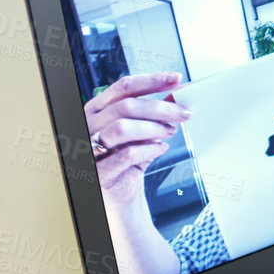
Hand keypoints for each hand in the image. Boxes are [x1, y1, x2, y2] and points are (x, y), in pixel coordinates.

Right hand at [85, 72, 189, 208]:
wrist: (119, 194)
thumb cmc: (126, 159)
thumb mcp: (140, 130)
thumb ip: (155, 112)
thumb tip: (179, 93)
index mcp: (97, 108)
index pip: (124, 86)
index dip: (152, 81)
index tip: (176, 79)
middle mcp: (89, 124)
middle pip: (126, 106)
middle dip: (161, 108)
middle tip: (184, 113)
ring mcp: (89, 148)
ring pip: (122, 128)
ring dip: (153, 128)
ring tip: (170, 132)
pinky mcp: (99, 172)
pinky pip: (127, 154)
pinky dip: (150, 149)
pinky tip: (160, 148)